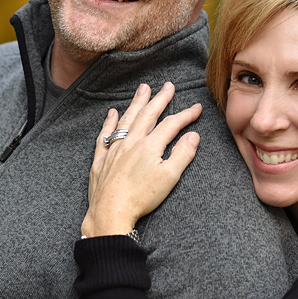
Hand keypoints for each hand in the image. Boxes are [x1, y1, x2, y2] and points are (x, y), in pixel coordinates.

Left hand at [81, 82, 201, 237]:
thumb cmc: (141, 198)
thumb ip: (183, 154)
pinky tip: (112, 113)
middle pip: (148, 115)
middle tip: (168, 86)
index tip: (197, 109)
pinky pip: (105, 135)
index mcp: (150, 146)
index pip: (171, 124)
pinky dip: (109, 123)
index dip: (186, 115)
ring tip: (143, 89)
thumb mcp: (169, 178)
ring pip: (126, 120)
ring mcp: (114, 149)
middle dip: (160, 99)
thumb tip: (193, 136)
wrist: (110, 212)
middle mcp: (131, 142)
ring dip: (136, 103)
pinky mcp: (101, 160)